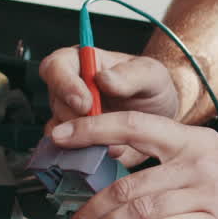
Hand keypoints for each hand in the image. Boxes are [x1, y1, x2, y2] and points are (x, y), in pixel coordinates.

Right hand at [38, 46, 180, 165]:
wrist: (162, 117)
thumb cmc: (152, 88)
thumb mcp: (151, 75)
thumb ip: (130, 75)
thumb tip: (104, 80)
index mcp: (81, 63)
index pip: (55, 67)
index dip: (65, 84)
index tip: (85, 103)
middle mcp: (69, 89)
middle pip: (56, 103)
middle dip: (78, 118)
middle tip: (105, 125)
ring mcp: (69, 117)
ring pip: (58, 131)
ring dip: (83, 139)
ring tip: (112, 141)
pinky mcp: (76, 142)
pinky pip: (66, 152)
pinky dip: (85, 155)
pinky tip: (108, 152)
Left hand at [50, 112, 217, 218]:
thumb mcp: (214, 164)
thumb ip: (174, 167)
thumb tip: (125, 179)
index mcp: (192, 141)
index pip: (132, 124)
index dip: (91, 127)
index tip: (58, 135)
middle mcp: (196, 160)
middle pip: (127, 180)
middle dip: (89, 208)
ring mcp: (207, 190)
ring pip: (140, 206)